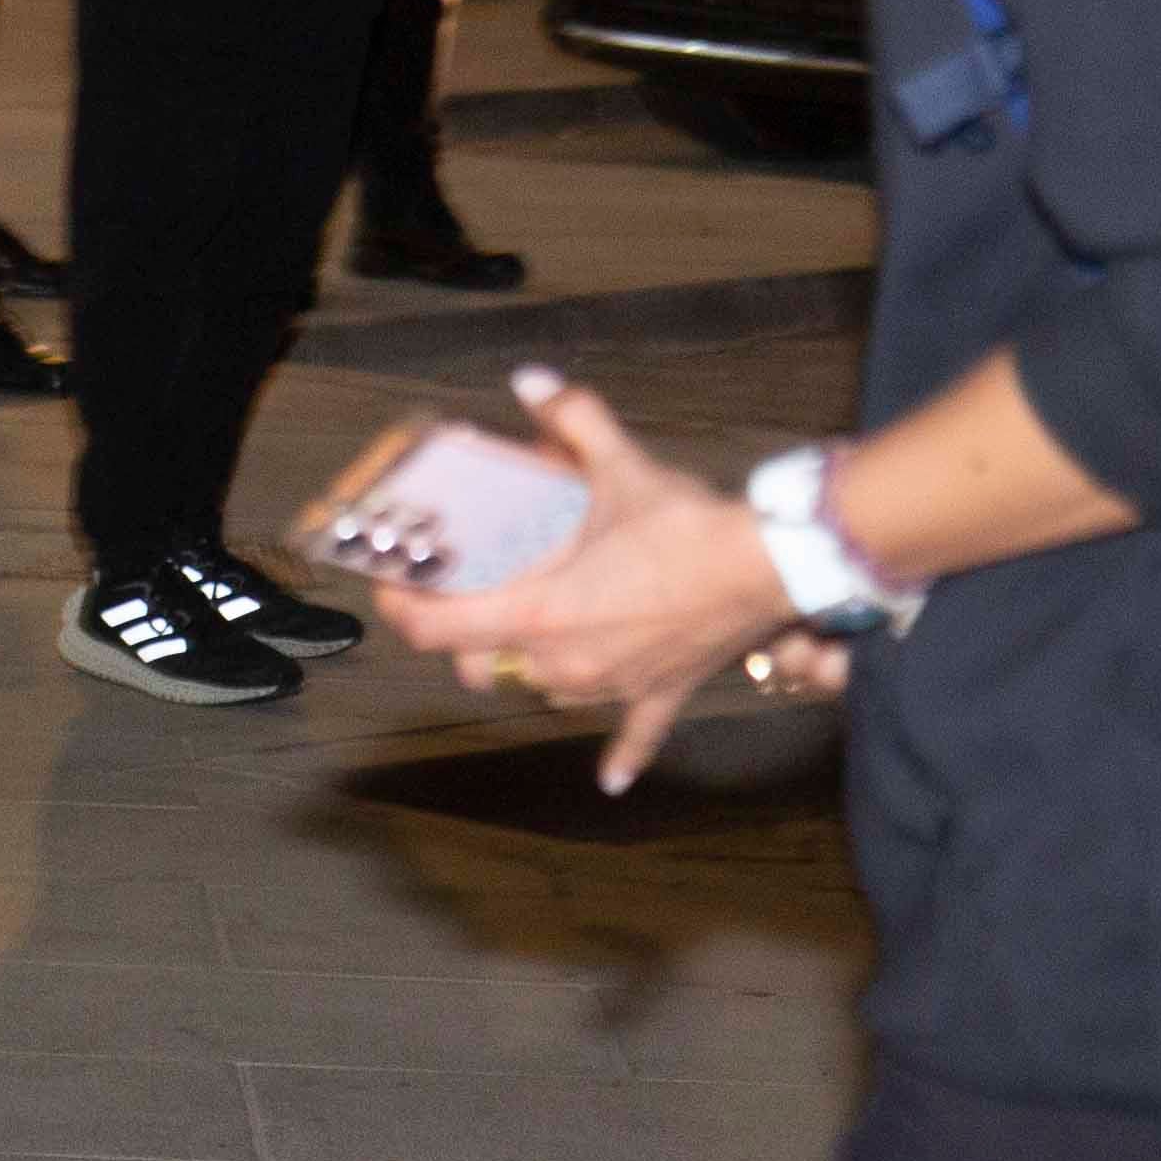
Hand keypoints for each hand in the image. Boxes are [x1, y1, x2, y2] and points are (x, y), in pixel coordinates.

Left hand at [372, 370, 798, 792]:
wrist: (769, 564)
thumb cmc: (683, 523)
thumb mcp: (617, 464)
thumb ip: (568, 418)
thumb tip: (531, 379)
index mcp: (536, 614)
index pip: (435, 630)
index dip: (402, 609)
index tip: (391, 584)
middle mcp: (561, 662)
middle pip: (481, 661)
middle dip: (464, 631)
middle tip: (463, 590)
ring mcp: (608, 686)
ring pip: (543, 687)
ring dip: (529, 663)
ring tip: (526, 621)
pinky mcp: (657, 694)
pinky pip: (635, 735)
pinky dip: (622, 754)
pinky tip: (610, 781)